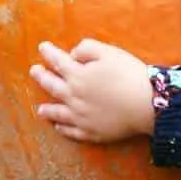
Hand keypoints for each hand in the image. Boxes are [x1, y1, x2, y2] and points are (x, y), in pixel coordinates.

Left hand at [31, 39, 155, 142]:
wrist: (146, 105)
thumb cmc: (129, 75)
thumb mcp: (109, 52)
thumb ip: (87, 49)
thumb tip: (73, 55)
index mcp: (77, 75)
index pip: (58, 61)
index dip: (49, 53)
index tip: (42, 47)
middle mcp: (73, 97)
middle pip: (52, 86)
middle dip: (41, 77)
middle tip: (34, 71)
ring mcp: (80, 117)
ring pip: (58, 113)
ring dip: (48, 110)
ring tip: (40, 109)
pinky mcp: (91, 132)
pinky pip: (72, 131)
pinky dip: (63, 129)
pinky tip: (59, 127)